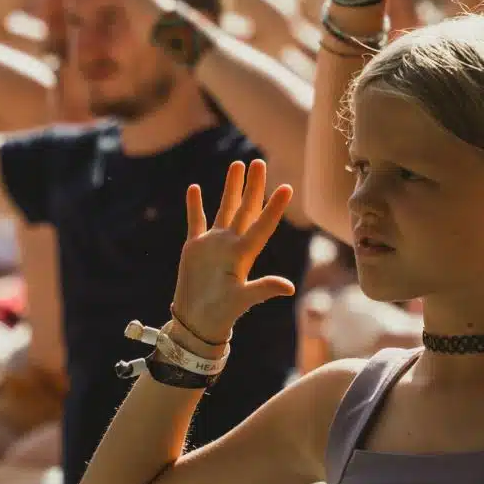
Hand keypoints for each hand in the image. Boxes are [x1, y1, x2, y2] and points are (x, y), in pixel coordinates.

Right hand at [171, 160, 296, 345]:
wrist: (198, 321)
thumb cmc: (223, 313)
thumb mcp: (243, 300)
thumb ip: (263, 289)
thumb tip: (289, 287)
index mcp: (244, 254)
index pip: (262, 225)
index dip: (274, 207)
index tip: (286, 187)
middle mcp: (231, 244)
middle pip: (245, 209)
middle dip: (252, 186)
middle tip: (259, 162)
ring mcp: (214, 244)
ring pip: (224, 208)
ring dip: (230, 188)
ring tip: (237, 165)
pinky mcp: (195, 248)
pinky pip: (196, 221)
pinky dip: (195, 205)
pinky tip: (195, 188)